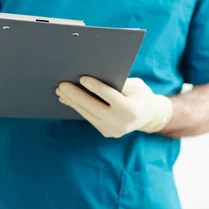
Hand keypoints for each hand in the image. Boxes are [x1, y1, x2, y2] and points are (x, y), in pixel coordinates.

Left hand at [56, 77, 172, 137]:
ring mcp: (113, 130)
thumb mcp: (135, 85)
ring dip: (73, 102)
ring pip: (88, 114)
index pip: (110, 97)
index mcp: (131, 110)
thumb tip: (91, 75)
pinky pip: (90, 118)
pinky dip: (79, 108)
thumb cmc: (139, 94)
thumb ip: (118, 83)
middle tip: (62, 84)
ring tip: (60, 91)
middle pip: (94, 107)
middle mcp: (122, 123)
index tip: (82, 77)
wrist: (147, 116)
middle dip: (76, 95)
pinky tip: (68, 100)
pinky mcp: (106, 133)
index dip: (96, 87)